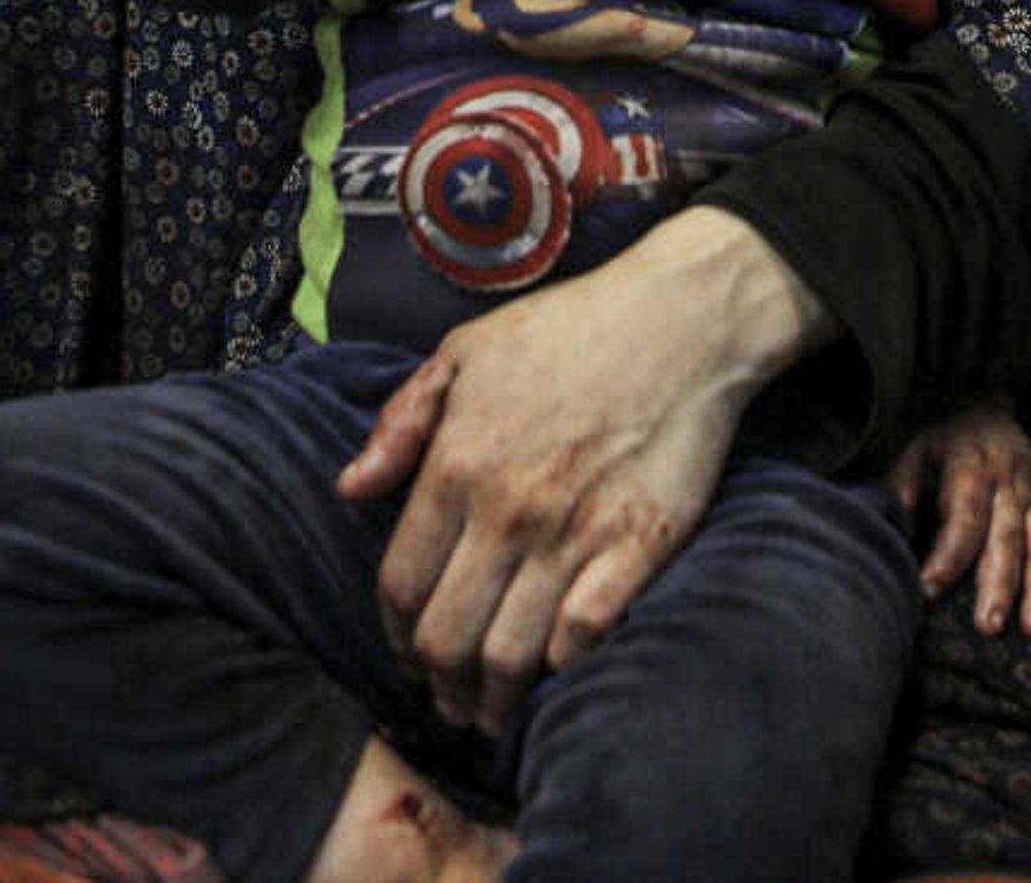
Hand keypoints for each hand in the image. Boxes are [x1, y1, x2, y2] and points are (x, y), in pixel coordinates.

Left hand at [336, 211, 819, 737]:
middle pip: (447, 636)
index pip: (400, 584)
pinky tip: (553, 668)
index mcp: (457, 464)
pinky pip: (586, 635)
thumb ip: (400, 423)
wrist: (681, 320)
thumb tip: (350, 488)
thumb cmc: (569, 330)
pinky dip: (563, 664)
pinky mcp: (638, 546)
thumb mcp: (464, 353)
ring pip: (510, 653)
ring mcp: (574, 533)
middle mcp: (507, 510)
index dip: (394, 633)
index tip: (404, 651)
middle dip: (437, 683)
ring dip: (492, 697)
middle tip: (445, 699)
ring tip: (490, 710)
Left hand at [886, 399, 1030, 638]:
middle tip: (988, 625)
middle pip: (1006, 537)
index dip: (949, 554)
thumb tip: (895, 518)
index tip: (929, 588)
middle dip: (999, 584)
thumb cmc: (946, 445)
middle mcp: (1008, 482)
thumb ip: (904, 483)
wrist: (989, 417)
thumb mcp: (917, 449)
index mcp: (972, 462)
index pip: (964, 513)